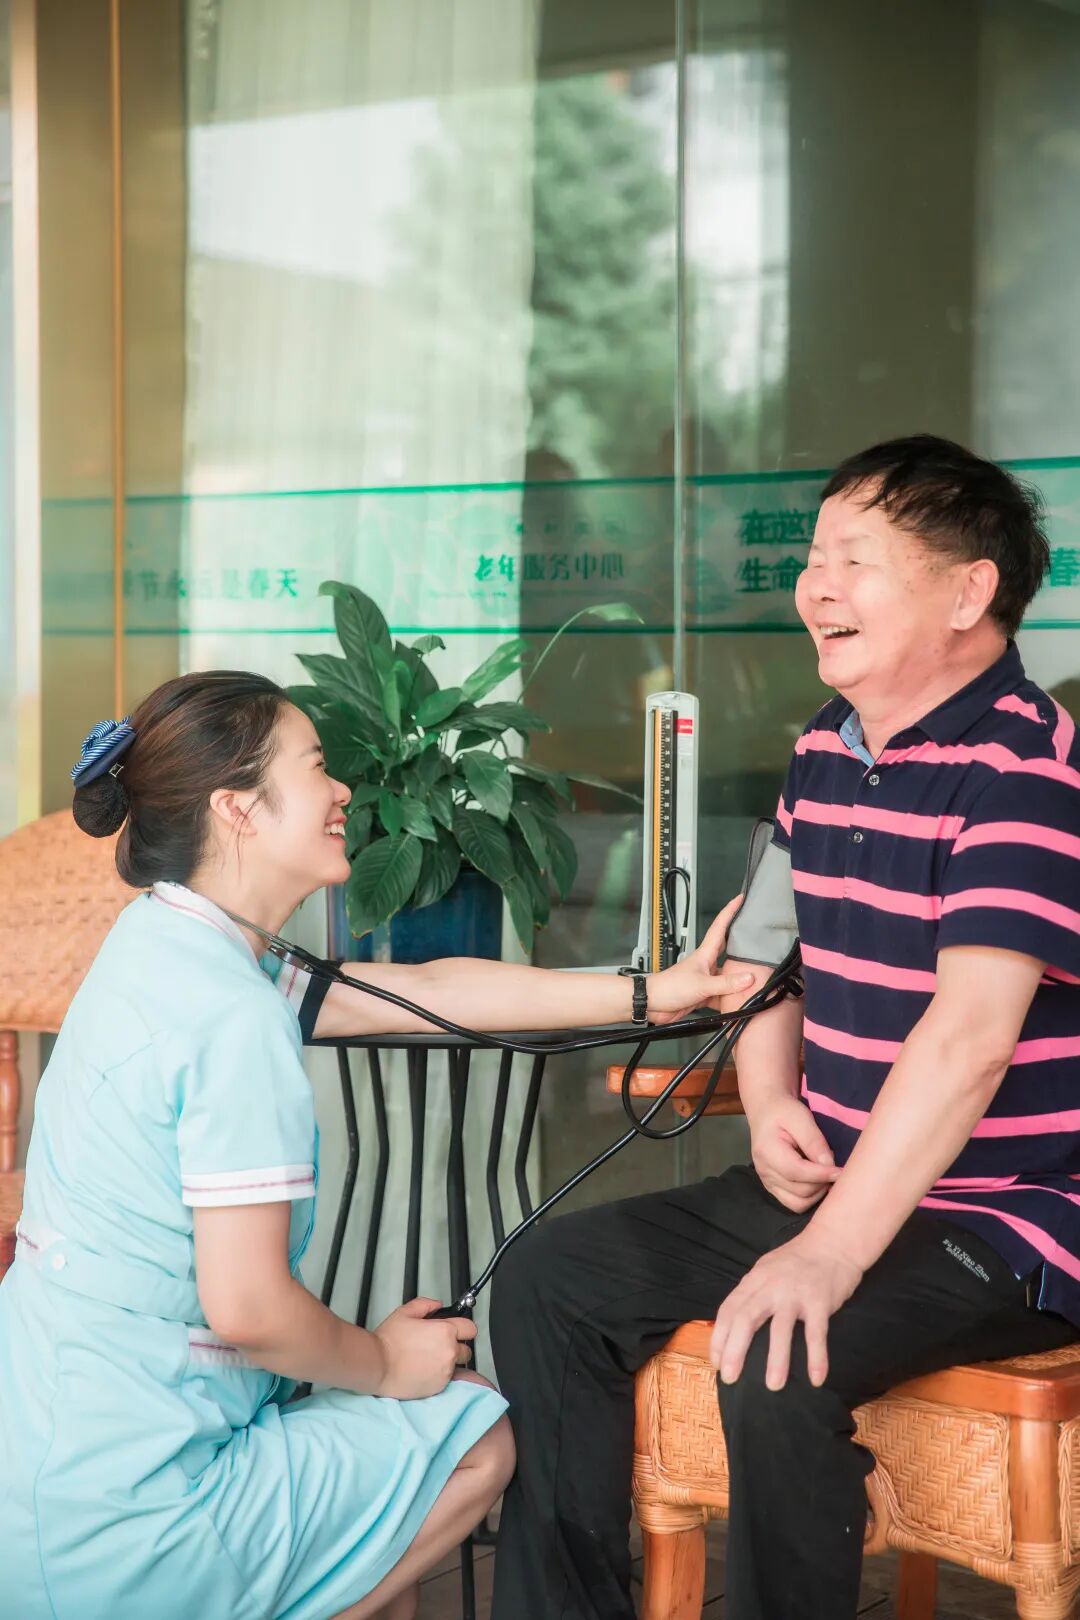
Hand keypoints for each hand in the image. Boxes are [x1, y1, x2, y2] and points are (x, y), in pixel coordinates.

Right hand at [372, 1298, 476, 1398]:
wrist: (378, 1366)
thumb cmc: (389, 1342)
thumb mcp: (405, 1312)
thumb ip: (425, 1304)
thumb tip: (436, 1305)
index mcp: (445, 1331)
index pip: (470, 1328)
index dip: (463, 1327)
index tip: (457, 1329)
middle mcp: (449, 1352)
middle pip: (467, 1350)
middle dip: (457, 1347)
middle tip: (440, 1345)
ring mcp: (445, 1371)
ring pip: (457, 1366)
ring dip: (449, 1362)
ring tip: (429, 1359)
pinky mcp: (439, 1387)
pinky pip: (447, 1380)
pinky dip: (439, 1376)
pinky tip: (424, 1370)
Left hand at [646, 895, 754, 1022]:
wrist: (653, 1003)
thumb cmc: (669, 987)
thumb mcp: (701, 984)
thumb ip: (726, 983)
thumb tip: (749, 978)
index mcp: (704, 954)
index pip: (720, 926)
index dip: (730, 911)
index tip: (740, 899)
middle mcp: (706, 964)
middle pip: (727, 948)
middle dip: (740, 940)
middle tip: (755, 933)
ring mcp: (705, 978)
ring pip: (727, 975)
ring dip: (738, 977)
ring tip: (757, 975)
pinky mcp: (703, 993)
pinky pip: (722, 994)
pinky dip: (730, 998)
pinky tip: (739, 1001)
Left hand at [709, 1231, 862, 1389]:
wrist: (833, 1242)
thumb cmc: (797, 1262)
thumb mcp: (766, 1271)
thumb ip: (752, 1294)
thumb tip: (734, 1328)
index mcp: (754, 1280)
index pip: (729, 1310)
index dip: (719, 1338)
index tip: (716, 1364)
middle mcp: (770, 1286)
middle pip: (746, 1319)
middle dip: (735, 1350)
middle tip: (730, 1379)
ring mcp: (795, 1294)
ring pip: (780, 1329)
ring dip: (776, 1360)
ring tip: (773, 1387)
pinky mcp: (820, 1301)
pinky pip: (816, 1333)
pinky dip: (816, 1357)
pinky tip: (816, 1379)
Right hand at [748, 1095, 839, 1211]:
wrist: (767, 1111)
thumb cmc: (784, 1111)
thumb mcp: (800, 1117)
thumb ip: (814, 1141)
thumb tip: (829, 1165)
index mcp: (767, 1151)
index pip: (796, 1171)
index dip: (821, 1175)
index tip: (841, 1171)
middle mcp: (764, 1171)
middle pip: (799, 1191)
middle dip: (822, 1183)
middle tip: (835, 1170)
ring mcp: (767, 1181)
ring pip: (797, 1203)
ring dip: (817, 1194)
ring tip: (826, 1176)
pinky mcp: (773, 1187)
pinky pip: (793, 1203)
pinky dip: (809, 1198)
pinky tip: (817, 1182)